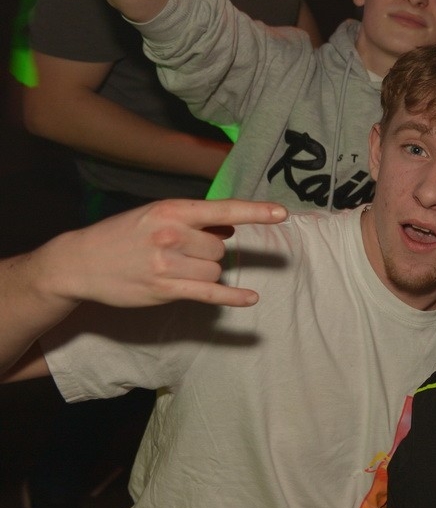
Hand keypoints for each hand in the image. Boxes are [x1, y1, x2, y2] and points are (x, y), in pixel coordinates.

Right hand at [45, 198, 286, 308]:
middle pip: (221, 248)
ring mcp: (168, 264)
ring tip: (174, 267)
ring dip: (205, 271)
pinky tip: (251, 299)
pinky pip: (209, 294)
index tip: (282, 212)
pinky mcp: (165, 289)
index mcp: (173, 210)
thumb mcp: (156, 215)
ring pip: (215, 270)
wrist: (80, 262)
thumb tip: (231, 226)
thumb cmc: (122, 235)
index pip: (224, 209)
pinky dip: (232, 297)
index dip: (256, 212)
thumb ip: (195, 219)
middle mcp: (173, 235)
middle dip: (209, 251)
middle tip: (181, 252)